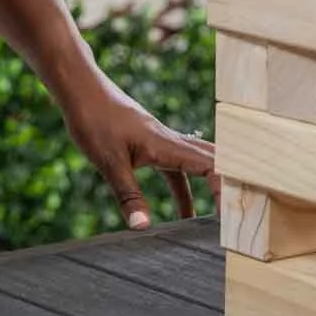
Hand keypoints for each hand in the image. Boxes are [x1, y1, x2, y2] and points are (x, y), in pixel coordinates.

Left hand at [59, 71, 217, 230]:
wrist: (81, 88)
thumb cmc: (93, 119)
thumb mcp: (109, 162)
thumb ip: (128, 196)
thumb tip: (142, 228)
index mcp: (166, 144)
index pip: (211, 165)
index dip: (225, 188)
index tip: (228, 215)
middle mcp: (170, 140)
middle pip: (212, 161)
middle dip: (226, 185)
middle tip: (235, 215)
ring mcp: (161, 139)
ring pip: (195, 164)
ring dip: (205, 189)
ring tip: (207, 222)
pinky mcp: (149, 141)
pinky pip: (176, 166)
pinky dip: (183, 185)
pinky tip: (180, 205)